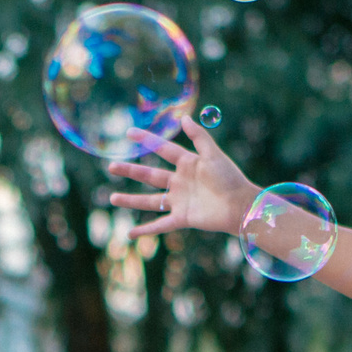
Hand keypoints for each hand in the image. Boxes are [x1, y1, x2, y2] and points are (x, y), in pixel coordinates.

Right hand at [106, 118, 257, 238]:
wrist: (240, 206)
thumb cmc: (230, 178)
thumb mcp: (213, 155)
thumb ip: (199, 137)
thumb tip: (184, 118)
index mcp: (188, 164)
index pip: (163, 149)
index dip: (146, 140)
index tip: (128, 133)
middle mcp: (180, 182)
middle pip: (150, 175)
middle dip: (130, 170)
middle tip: (111, 166)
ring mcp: (179, 201)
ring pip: (149, 200)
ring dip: (130, 200)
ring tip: (112, 197)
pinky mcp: (182, 218)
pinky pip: (160, 225)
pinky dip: (145, 230)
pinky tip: (130, 233)